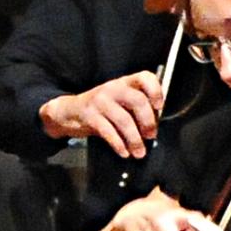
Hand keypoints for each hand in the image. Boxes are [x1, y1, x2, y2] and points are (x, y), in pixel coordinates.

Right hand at [39, 71, 164, 160]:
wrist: (70, 111)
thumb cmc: (101, 108)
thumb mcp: (119, 102)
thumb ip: (136, 109)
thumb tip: (154, 126)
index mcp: (125, 83)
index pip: (144, 78)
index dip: (155, 90)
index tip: (160, 106)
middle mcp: (113, 88)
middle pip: (138, 101)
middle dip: (148, 122)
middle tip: (151, 136)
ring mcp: (100, 101)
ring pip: (124, 120)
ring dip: (135, 139)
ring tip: (139, 152)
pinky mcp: (90, 115)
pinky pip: (108, 131)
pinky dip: (118, 144)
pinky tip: (124, 152)